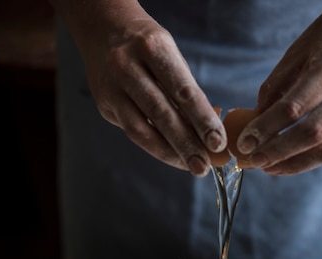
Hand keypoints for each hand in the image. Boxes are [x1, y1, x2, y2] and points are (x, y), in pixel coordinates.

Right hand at [52, 0, 225, 175]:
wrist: (103, 29)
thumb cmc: (146, 47)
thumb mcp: (170, 54)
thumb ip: (186, 90)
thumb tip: (207, 131)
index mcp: (153, 48)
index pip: (183, 90)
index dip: (202, 119)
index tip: (218, 143)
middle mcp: (128, 66)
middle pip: (162, 113)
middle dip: (186, 144)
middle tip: (204, 166)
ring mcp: (112, 87)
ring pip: (142, 130)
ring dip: (170, 153)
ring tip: (190, 166)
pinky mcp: (104, 104)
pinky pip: (132, 132)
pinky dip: (155, 147)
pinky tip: (173, 155)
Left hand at [237, 0, 321, 174]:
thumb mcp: (297, 52)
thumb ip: (275, 89)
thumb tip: (254, 125)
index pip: (294, 107)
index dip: (266, 129)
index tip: (244, 142)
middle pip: (312, 133)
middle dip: (278, 151)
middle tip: (253, 160)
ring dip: (293, 164)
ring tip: (267, 168)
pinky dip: (307, 161)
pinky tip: (285, 165)